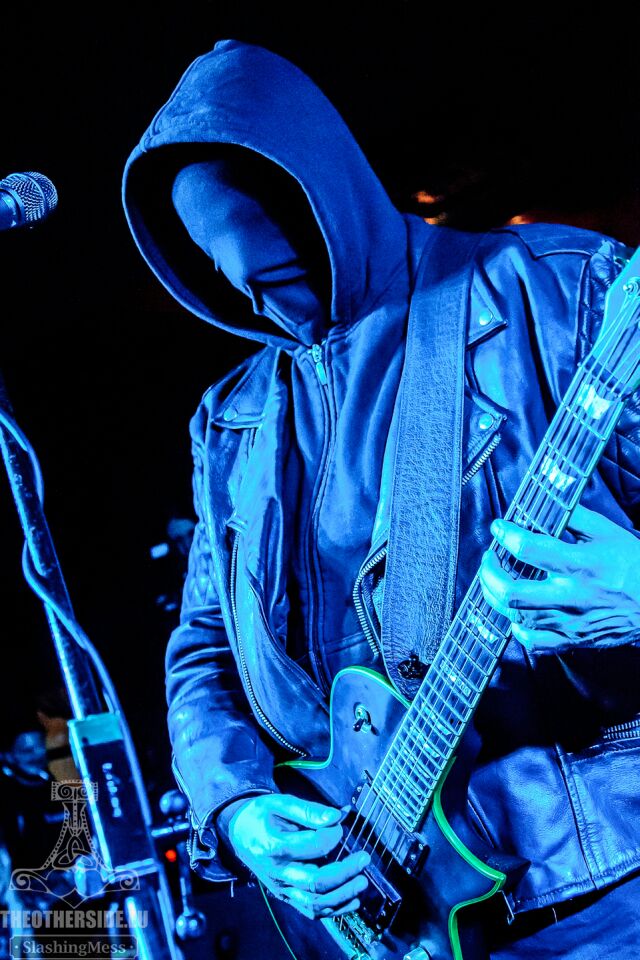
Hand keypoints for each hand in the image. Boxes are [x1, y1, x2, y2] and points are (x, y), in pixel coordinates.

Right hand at [226, 793, 369, 918]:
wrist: (238, 833)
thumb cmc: (260, 815)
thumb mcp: (279, 802)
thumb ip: (308, 811)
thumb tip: (337, 817)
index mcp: (272, 846)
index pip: (311, 847)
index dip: (331, 836)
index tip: (340, 825)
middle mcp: (276, 873)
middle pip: (315, 882)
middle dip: (344, 873)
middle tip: (364, 858)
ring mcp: (281, 888)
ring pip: (315, 903)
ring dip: (343, 895)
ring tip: (362, 882)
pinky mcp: (286, 896)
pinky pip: (311, 910)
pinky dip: (335, 909)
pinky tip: (352, 900)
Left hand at [478, 504, 639, 652]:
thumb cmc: (633, 565)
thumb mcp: (608, 532)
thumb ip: (573, 516)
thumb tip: (546, 499)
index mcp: (581, 564)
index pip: (529, 548)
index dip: (506, 535)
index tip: (499, 527)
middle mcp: (571, 596)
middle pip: (512, 592)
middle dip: (489, 573)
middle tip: (489, 558)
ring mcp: (570, 622)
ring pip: (516, 617)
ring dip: (496, 597)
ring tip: (495, 580)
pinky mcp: (573, 640)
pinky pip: (534, 643)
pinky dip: (517, 629)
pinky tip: (516, 613)